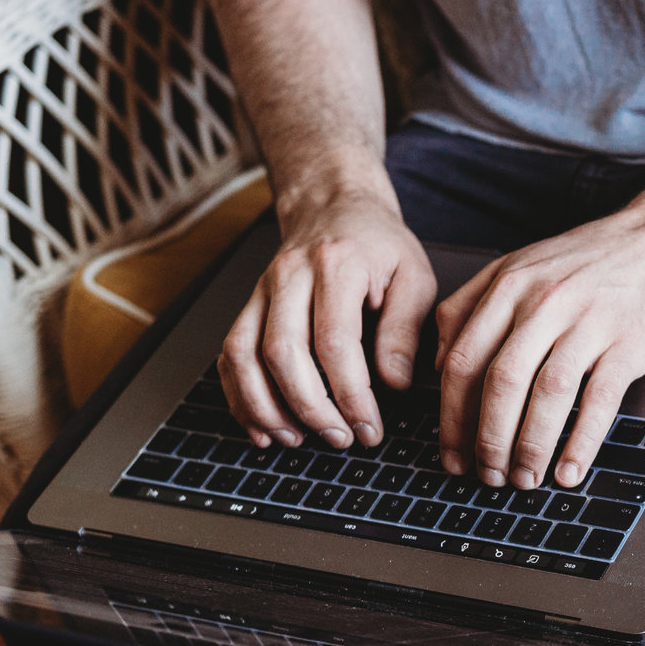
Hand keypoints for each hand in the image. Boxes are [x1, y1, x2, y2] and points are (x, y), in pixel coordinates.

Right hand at [218, 189, 437, 450]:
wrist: (335, 206)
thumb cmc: (379, 245)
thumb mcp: (414, 276)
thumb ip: (405, 329)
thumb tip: (393, 384)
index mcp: (337, 265)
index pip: (335, 342)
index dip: (351, 395)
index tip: (369, 428)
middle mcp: (290, 275)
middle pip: (282, 352)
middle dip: (309, 407)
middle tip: (339, 439)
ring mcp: (261, 290)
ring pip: (243, 355)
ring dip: (265, 407)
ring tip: (296, 439)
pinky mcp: (247, 306)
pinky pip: (230, 355)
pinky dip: (240, 396)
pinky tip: (263, 427)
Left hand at [432, 210, 644, 487]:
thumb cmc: (591, 259)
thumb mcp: (520, 266)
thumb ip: (471, 306)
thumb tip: (437, 363)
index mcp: (508, 286)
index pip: (464, 360)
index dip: (452, 417)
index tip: (452, 454)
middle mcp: (543, 302)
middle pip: (500, 382)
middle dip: (488, 440)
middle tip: (488, 477)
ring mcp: (588, 322)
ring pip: (547, 395)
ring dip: (531, 447)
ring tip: (525, 480)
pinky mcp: (628, 342)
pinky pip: (599, 401)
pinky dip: (581, 442)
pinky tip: (569, 471)